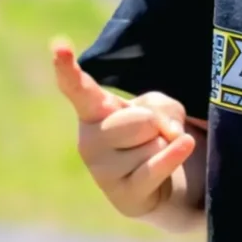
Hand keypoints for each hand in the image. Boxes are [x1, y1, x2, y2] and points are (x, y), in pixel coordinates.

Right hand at [51, 41, 199, 222]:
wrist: (161, 185)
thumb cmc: (151, 136)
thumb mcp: (159, 109)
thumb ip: (162, 109)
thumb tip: (169, 135)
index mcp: (93, 111)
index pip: (78, 88)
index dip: (66, 68)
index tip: (58, 46)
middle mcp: (89, 140)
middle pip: (140, 120)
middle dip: (157, 125)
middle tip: (149, 139)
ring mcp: (101, 171)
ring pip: (154, 143)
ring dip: (164, 148)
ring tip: (152, 159)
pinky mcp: (122, 195)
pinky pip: (156, 166)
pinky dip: (174, 156)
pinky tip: (183, 148)